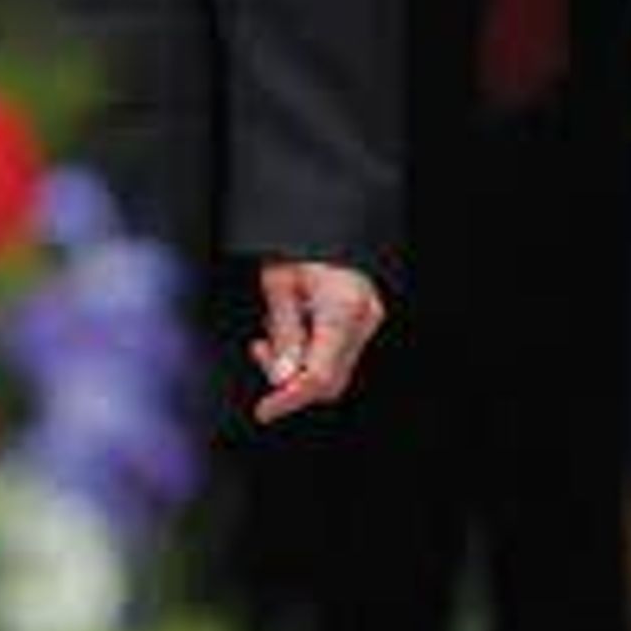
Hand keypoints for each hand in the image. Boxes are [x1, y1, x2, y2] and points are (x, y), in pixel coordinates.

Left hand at [248, 258, 383, 422]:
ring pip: (333, 369)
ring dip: (297, 363)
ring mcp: (369, 321)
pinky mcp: (365, 321)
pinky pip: (336, 353)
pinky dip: (309, 351)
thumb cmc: (297, 243)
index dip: (289, 398)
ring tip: (272, 330)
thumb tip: (282, 378)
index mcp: (343, 309)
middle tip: (262, 349)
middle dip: (290, 377)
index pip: (319, 375)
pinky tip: (291, 328)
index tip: (264, 411)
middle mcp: (364, 319)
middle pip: (329, 380)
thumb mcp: (278, 283)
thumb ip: (283, 333)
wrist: (323, 220)